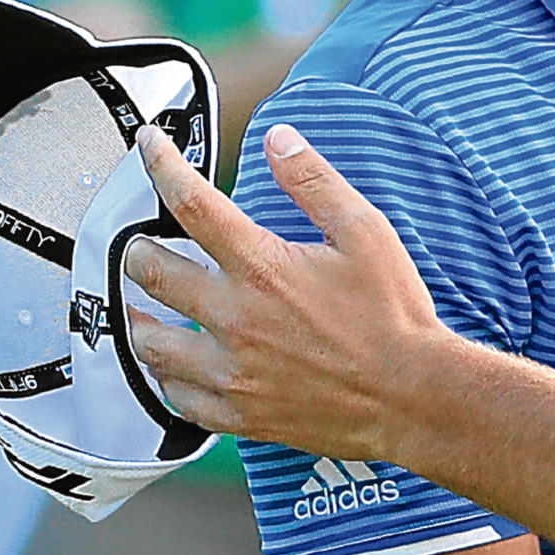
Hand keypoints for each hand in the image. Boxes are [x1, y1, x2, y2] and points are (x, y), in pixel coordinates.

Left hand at [117, 123, 450, 464]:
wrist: (416, 396)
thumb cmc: (396, 319)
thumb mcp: (367, 234)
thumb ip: (317, 183)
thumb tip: (281, 141)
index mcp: (263, 268)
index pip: (190, 202)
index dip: (160, 164)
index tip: (151, 147)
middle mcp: (236, 318)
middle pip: (149, 272)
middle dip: (137, 249)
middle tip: (143, 245)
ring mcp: (233, 370)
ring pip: (148, 342)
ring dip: (139, 318)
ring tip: (145, 307)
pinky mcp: (240, 413)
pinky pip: (177, 398)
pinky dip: (168, 378)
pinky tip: (177, 365)